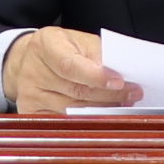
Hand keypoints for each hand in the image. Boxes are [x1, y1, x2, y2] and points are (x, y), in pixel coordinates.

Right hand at [5, 26, 139, 112]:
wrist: (30, 59)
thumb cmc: (61, 48)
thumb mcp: (78, 40)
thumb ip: (98, 54)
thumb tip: (119, 75)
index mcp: (45, 46)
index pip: (70, 65)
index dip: (96, 76)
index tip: (119, 82)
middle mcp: (33, 72)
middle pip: (76, 91)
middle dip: (110, 95)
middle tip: (133, 94)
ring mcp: (30, 95)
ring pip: (74, 111)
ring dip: (103, 110)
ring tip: (123, 105)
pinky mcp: (30, 114)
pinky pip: (64, 123)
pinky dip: (87, 122)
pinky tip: (103, 117)